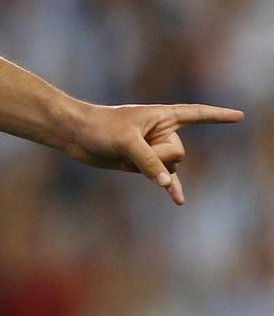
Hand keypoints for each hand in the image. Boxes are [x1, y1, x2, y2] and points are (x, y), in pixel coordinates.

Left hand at [62, 102, 243, 204]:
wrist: (76, 135)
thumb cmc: (100, 127)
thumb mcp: (126, 141)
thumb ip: (148, 160)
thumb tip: (166, 182)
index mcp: (163, 116)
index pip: (197, 114)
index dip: (218, 116)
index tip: (239, 116)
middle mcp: (163, 132)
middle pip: (178, 154)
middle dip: (157, 156)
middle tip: (131, 146)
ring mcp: (153, 149)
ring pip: (169, 168)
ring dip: (150, 168)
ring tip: (126, 154)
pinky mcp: (143, 164)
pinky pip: (164, 179)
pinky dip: (171, 188)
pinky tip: (179, 201)